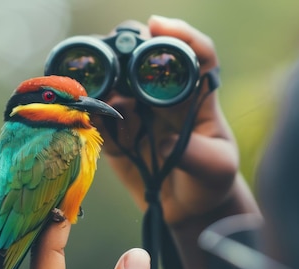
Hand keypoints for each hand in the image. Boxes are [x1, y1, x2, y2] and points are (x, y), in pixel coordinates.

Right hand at [93, 15, 250, 227]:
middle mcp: (164, 98)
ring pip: (116, 82)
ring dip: (103, 81)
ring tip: (96, 92)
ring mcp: (137, 114)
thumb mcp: (214, 169)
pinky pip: (98, 117)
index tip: (159, 26)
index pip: (195, 54)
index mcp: (195, 96)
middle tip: (112, 55)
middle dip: (128, 46)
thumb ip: (193, 154)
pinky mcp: (116, 135)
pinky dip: (89, 111)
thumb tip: (162, 143)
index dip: (181, 34)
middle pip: (145, 57)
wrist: (187, 212)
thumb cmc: (210, 184)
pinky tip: (84, 113)